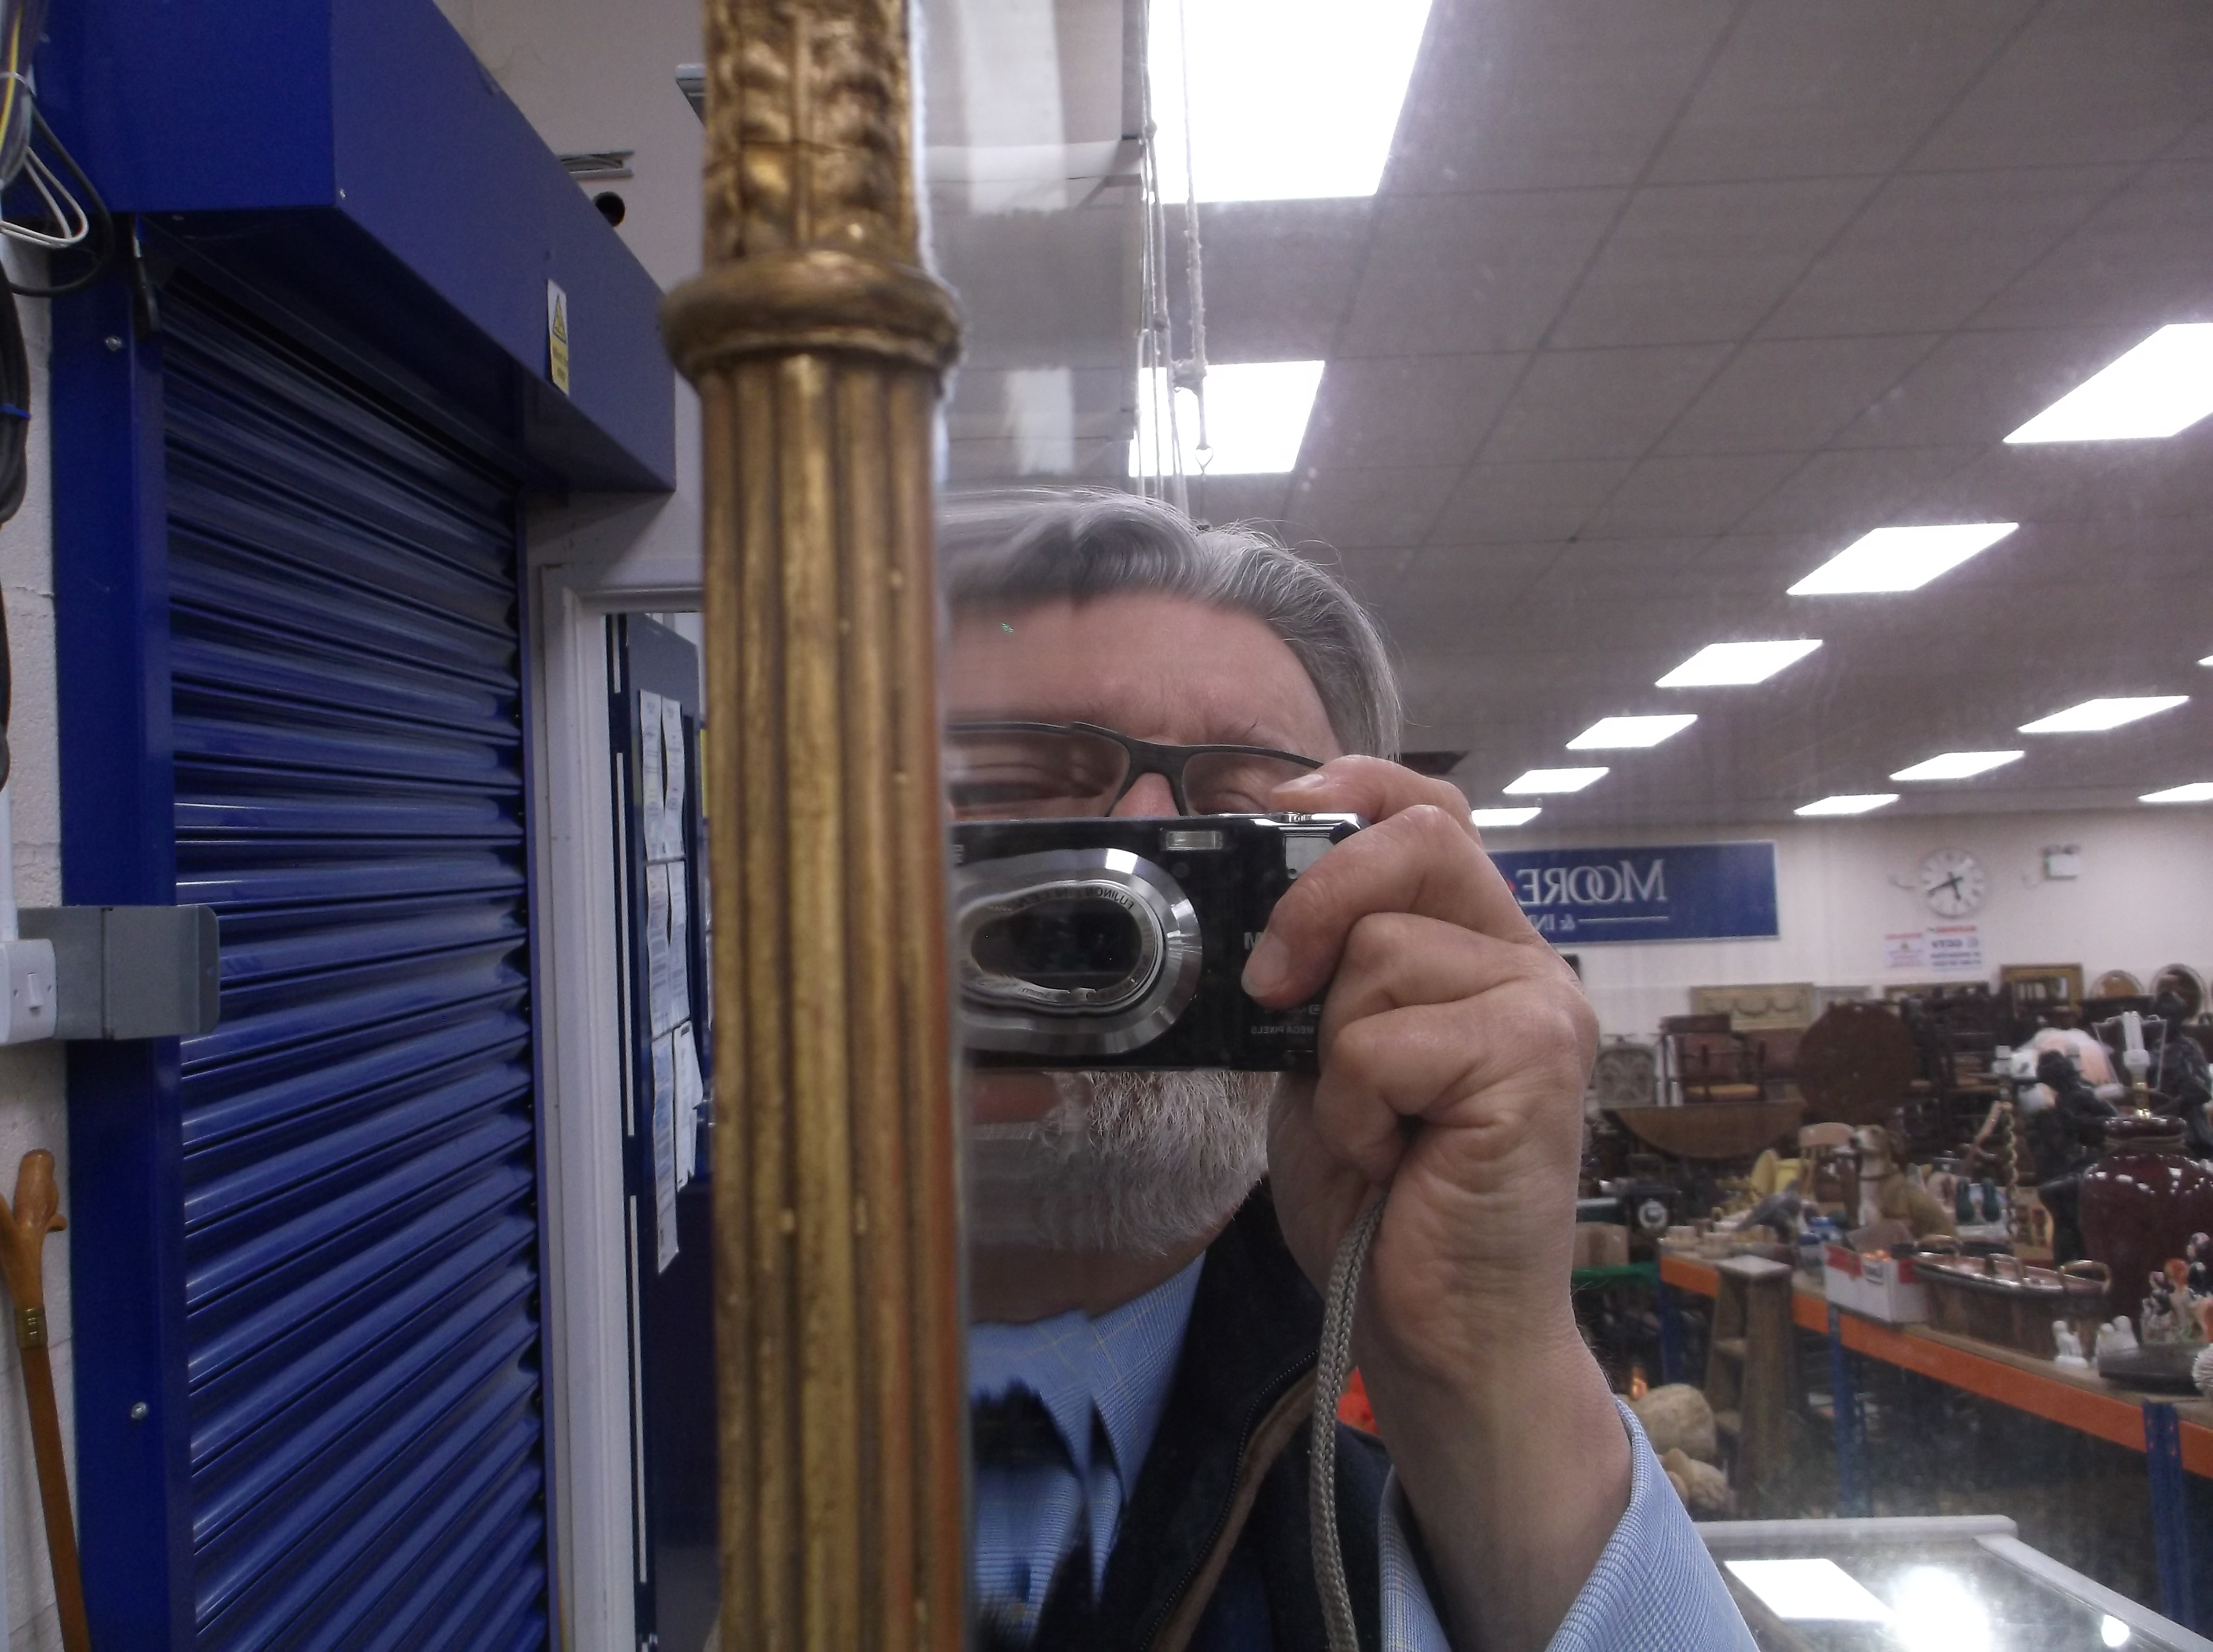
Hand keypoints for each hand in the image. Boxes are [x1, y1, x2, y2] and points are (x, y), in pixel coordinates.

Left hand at [1248, 757, 1594, 1368]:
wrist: (1438, 1329)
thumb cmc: (1384, 1203)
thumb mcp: (1325, 1060)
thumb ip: (1313, 979)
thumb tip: (1239, 900)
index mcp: (1475, 949)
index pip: (1431, 811)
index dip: (1355, 789)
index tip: (1274, 813)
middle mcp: (1523, 964)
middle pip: (1415, 842)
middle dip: (1316, 900)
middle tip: (1274, 990)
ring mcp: (1540, 1009)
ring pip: (1378, 952)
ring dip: (1333, 1053)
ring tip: (1373, 1128)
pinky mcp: (1534, 1063)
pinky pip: (1381, 1040)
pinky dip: (1352, 1108)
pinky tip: (1390, 1158)